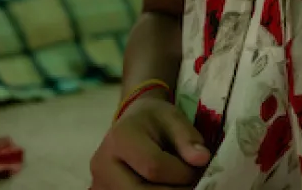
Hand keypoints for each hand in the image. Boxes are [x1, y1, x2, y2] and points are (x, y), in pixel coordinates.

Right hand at [89, 93, 211, 187]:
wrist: (132, 123)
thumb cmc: (154, 119)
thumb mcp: (174, 118)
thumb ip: (187, 137)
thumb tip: (202, 159)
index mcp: (120, 138)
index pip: (153, 167)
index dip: (181, 173)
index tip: (197, 167)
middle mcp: (103, 164)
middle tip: (192, 183)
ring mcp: (100, 184)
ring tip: (179, 184)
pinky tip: (167, 187)